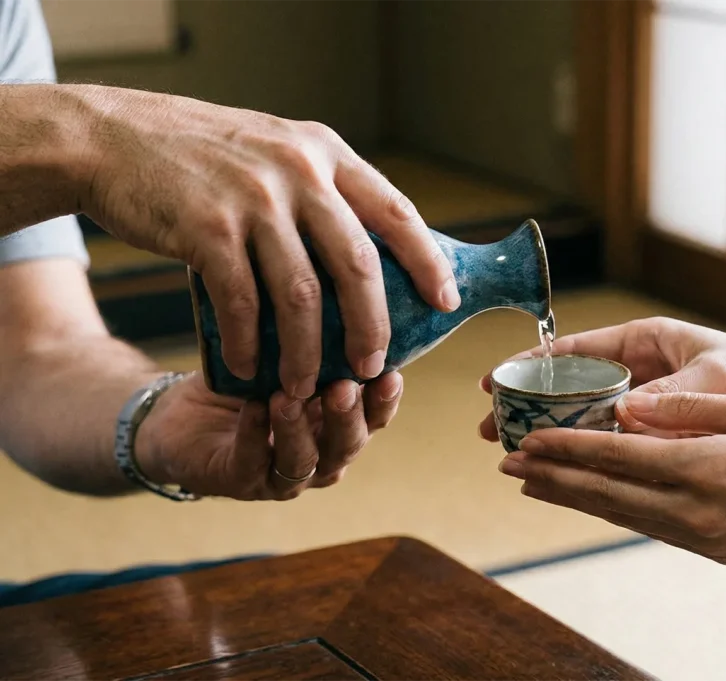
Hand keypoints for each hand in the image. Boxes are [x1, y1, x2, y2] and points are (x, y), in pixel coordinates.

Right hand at [75, 85, 459, 397]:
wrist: (111, 136)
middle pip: (358, 266)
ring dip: (308, 352)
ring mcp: (253, 201)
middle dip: (372, 326)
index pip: (395, 212)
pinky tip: (247, 368)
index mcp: (323, 153)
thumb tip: (368, 251)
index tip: (446, 302)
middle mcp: (297, 172)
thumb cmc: (200, 153)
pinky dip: (249, 345)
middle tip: (371, 366)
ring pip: (301, 296)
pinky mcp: (206, 230)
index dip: (427, 262)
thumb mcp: (275, 149)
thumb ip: (319, 188)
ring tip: (305, 387)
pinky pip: (242, 304)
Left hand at [134, 372, 402, 499]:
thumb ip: (318, 348)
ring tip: (289, 397)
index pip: (374, 420)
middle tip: (344, 386)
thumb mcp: (288, 361)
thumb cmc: (248, 384)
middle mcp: (319, 458)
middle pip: (345, 446)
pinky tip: (253, 407)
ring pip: (302, 462)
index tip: (390, 374)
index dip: (385, 402)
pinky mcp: (238, 480)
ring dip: (299, 430)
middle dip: (347, 417)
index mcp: (338, 429)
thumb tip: (351, 297)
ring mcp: (280, 475)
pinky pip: (250, 462)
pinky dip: (254, 434)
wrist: (184, 417)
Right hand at [479, 317, 725, 439]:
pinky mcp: (659, 431)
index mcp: (647, 341)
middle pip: (570, 385)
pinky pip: (614, 440)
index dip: (532, 365)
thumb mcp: (718, 378)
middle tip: (493, 428)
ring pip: (586, 415)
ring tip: (516, 452)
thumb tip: (624, 415)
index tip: (497, 380)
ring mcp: (647, 401)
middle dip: (531, 405)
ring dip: (553, 432)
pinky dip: (589, 452)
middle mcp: (640, 369)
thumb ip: (673, 396)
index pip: (576, 348)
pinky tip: (564, 470)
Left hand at [497, 391, 725, 566]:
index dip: (564, 450)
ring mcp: (701, 537)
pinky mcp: (711, 550)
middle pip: (603, 493)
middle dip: (551, 478)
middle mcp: (693, 510)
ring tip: (535, 485)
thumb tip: (629, 408)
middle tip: (507, 465)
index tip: (525, 442)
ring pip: (619, 515)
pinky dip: (611, 512)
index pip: (614, 458)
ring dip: (573, 499)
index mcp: (702, 468)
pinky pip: (647, 527)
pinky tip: (594, 502)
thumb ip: (688, 409)